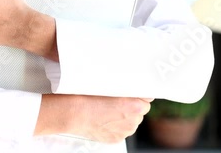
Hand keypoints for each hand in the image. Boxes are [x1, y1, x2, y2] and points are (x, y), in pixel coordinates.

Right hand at [35, 94, 152, 143]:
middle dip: (132, 104)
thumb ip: (125, 85)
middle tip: (116, 98)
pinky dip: (115, 124)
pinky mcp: (116, 139)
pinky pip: (121, 129)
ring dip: (124, 115)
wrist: (72, 113)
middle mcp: (134, 121)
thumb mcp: (109, 83)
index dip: (139, 93)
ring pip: (131, 121)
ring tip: (108, 108)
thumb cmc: (86, 95)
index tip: (132, 90)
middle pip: (140, 109)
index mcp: (135, 106)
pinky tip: (104, 118)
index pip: (148, 97)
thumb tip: (131, 83)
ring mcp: (125, 131)